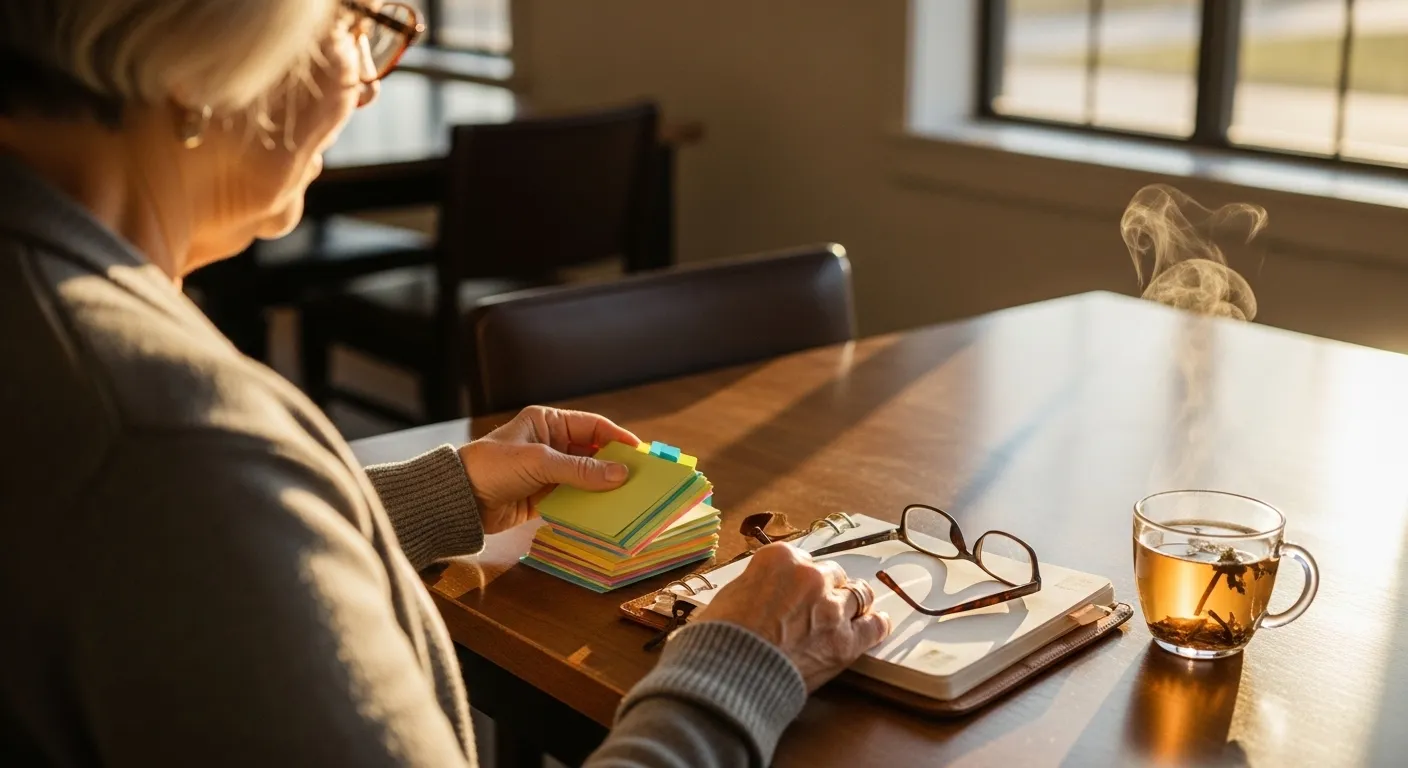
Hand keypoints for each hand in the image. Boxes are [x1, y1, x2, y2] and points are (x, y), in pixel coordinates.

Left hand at [458, 406, 639, 534]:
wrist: (459, 501)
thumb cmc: (492, 467)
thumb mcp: (539, 462)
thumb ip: (580, 469)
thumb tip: (620, 474)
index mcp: (548, 423)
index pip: (592, 425)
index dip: (617, 438)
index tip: (640, 454)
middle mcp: (550, 444)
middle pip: (593, 452)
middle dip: (614, 465)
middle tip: (640, 479)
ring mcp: (548, 471)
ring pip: (585, 477)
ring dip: (603, 487)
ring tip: (628, 498)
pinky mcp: (544, 496)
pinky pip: (574, 497)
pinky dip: (589, 504)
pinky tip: (606, 512)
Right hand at [694, 543, 891, 690]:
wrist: (729, 674)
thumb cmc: (720, 638)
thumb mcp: (730, 595)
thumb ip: (757, 587)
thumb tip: (761, 596)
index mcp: (780, 559)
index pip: (804, 560)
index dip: (801, 578)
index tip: (799, 589)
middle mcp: (811, 576)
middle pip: (833, 575)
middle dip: (827, 590)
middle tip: (818, 607)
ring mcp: (832, 608)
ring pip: (858, 595)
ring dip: (853, 604)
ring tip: (851, 613)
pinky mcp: (845, 641)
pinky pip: (874, 626)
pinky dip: (876, 625)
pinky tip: (876, 624)